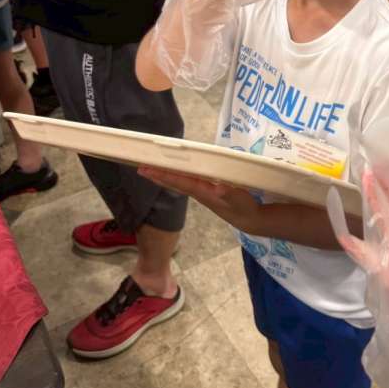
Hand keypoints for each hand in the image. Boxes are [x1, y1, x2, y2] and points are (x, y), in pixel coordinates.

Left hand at [138, 165, 261, 231]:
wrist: (248, 220)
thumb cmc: (244, 207)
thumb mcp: (239, 199)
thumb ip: (229, 193)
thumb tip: (219, 186)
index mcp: (203, 191)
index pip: (180, 181)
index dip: (165, 175)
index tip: (148, 170)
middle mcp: (198, 192)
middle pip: (174, 182)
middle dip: (158, 175)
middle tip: (140, 168)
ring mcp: (200, 192)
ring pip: (178, 182)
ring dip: (164, 176)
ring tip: (151, 169)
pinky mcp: (204, 191)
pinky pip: (185, 182)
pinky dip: (175, 176)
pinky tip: (171, 172)